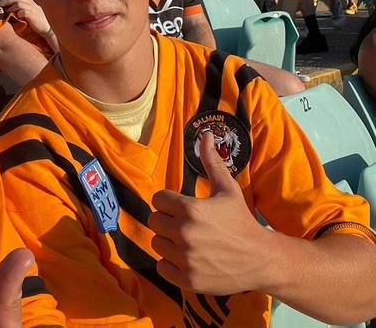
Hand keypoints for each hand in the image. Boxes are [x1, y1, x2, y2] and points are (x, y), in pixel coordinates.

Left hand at [0, 0, 51, 36]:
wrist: (47, 28)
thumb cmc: (37, 21)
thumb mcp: (30, 11)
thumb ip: (23, 8)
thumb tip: (10, 7)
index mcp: (30, 1)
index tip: (2, 1)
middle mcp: (32, 3)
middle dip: (6, 0)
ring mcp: (33, 9)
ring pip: (19, 3)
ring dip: (11, 7)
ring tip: (6, 11)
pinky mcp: (34, 16)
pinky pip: (24, 11)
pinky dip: (19, 12)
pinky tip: (17, 16)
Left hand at [149, 132, 268, 294]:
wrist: (261, 259)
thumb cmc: (241, 219)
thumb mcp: (226, 188)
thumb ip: (211, 161)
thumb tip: (206, 134)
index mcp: (190, 209)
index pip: (157, 199)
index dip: (169, 201)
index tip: (181, 206)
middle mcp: (184, 234)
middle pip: (154, 221)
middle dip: (167, 220)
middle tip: (185, 224)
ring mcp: (185, 259)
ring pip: (157, 243)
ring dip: (168, 241)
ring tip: (188, 240)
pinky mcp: (187, 280)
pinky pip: (162, 266)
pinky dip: (171, 263)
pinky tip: (188, 257)